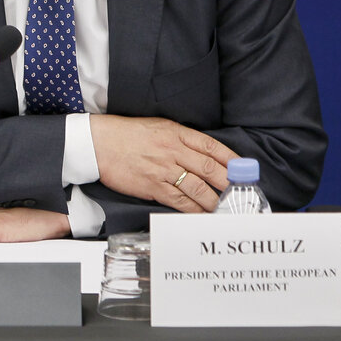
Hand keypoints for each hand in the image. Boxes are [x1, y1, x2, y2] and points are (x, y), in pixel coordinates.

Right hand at [90, 115, 235, 212]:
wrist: (97, 143)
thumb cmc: (125, 134)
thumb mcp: (157, 126)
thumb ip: (179, 138)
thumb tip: (201, 153)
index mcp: (175, 133)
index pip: (211, 146)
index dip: (231, 160)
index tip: (243, 169)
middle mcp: (173, 151)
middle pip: (210, 169)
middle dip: (229, 183)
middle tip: (240, 193)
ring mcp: (163, 170)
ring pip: (198, 188)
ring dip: (214, 200)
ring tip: (225, 208)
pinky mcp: (153, 186)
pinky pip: (180, 201)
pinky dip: (194, 209)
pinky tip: (202, 214)